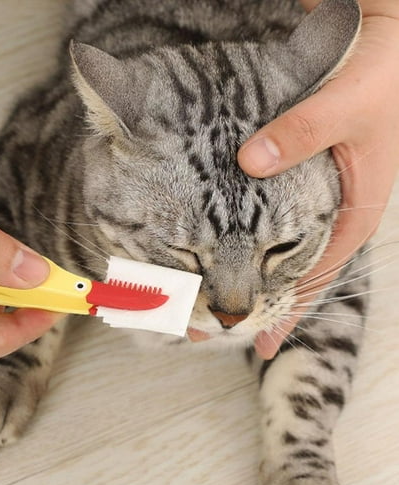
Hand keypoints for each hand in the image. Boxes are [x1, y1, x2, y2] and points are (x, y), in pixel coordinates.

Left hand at [238, 2, 398, 358]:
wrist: (385, 46)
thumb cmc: (380, 77)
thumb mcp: (347, 105)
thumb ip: (303, 131)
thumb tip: (251, 160)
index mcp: (354, 213)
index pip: (317, 277)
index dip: (289, 312)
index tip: (261, 343)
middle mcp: (333, 215)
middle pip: (289, 274)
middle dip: (253, 307)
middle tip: (205, 330)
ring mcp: (312, 203)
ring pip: (274, 254)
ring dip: (240, 280)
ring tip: (198, 303)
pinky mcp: (294, 184)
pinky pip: (265, 224)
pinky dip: (241, 243)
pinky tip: (210, 254)